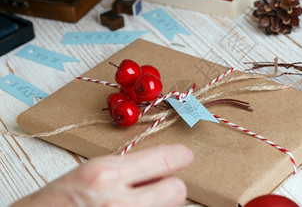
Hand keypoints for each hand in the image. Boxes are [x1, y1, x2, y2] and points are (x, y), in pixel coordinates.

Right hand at [12, 144, 193, 206]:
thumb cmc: (57, 203)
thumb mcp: (90, 174)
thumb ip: (126, 171)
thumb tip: (159, 169)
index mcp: (106, 174)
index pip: (162, 159)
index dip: (180, 156)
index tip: (187, 156)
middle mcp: (117, 201)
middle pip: (176, 190)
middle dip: (172, 186)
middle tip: (162, 186)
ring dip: (160, 205)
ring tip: (139, 204)